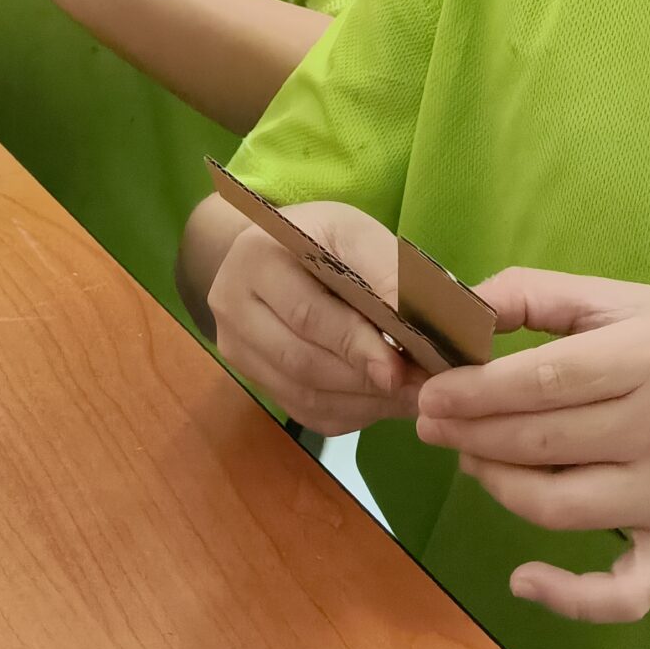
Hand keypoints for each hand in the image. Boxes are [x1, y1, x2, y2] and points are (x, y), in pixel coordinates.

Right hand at [205, 204, 426, 434]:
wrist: (280, 252)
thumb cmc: (325, 240)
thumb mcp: (357, 235)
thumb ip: (385, 276)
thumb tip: (418, 327)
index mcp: (256, 258)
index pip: (306, 314)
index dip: (354, 345)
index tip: (398, 369)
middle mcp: (231, 306)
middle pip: (301, 361)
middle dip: (364, 380)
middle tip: (418, 389)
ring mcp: (236, 348)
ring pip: (302, 395)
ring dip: (362, 403)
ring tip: (410, 398)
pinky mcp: (252, 378)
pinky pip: (304, 412)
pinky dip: (349, 413)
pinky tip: (383, 402)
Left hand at [414, 268, 649, 624]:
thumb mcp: (628, 299)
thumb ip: (539, 295)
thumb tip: (457, 307)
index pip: (542, 379)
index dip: (473, 391)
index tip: (430, 393)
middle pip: (541, 443)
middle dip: (469, 434)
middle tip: (431, 424)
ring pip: (558, 508)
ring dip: (497, 486)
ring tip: (472, 460)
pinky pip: (621, 593)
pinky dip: (567, 597)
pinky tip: (523, 578)